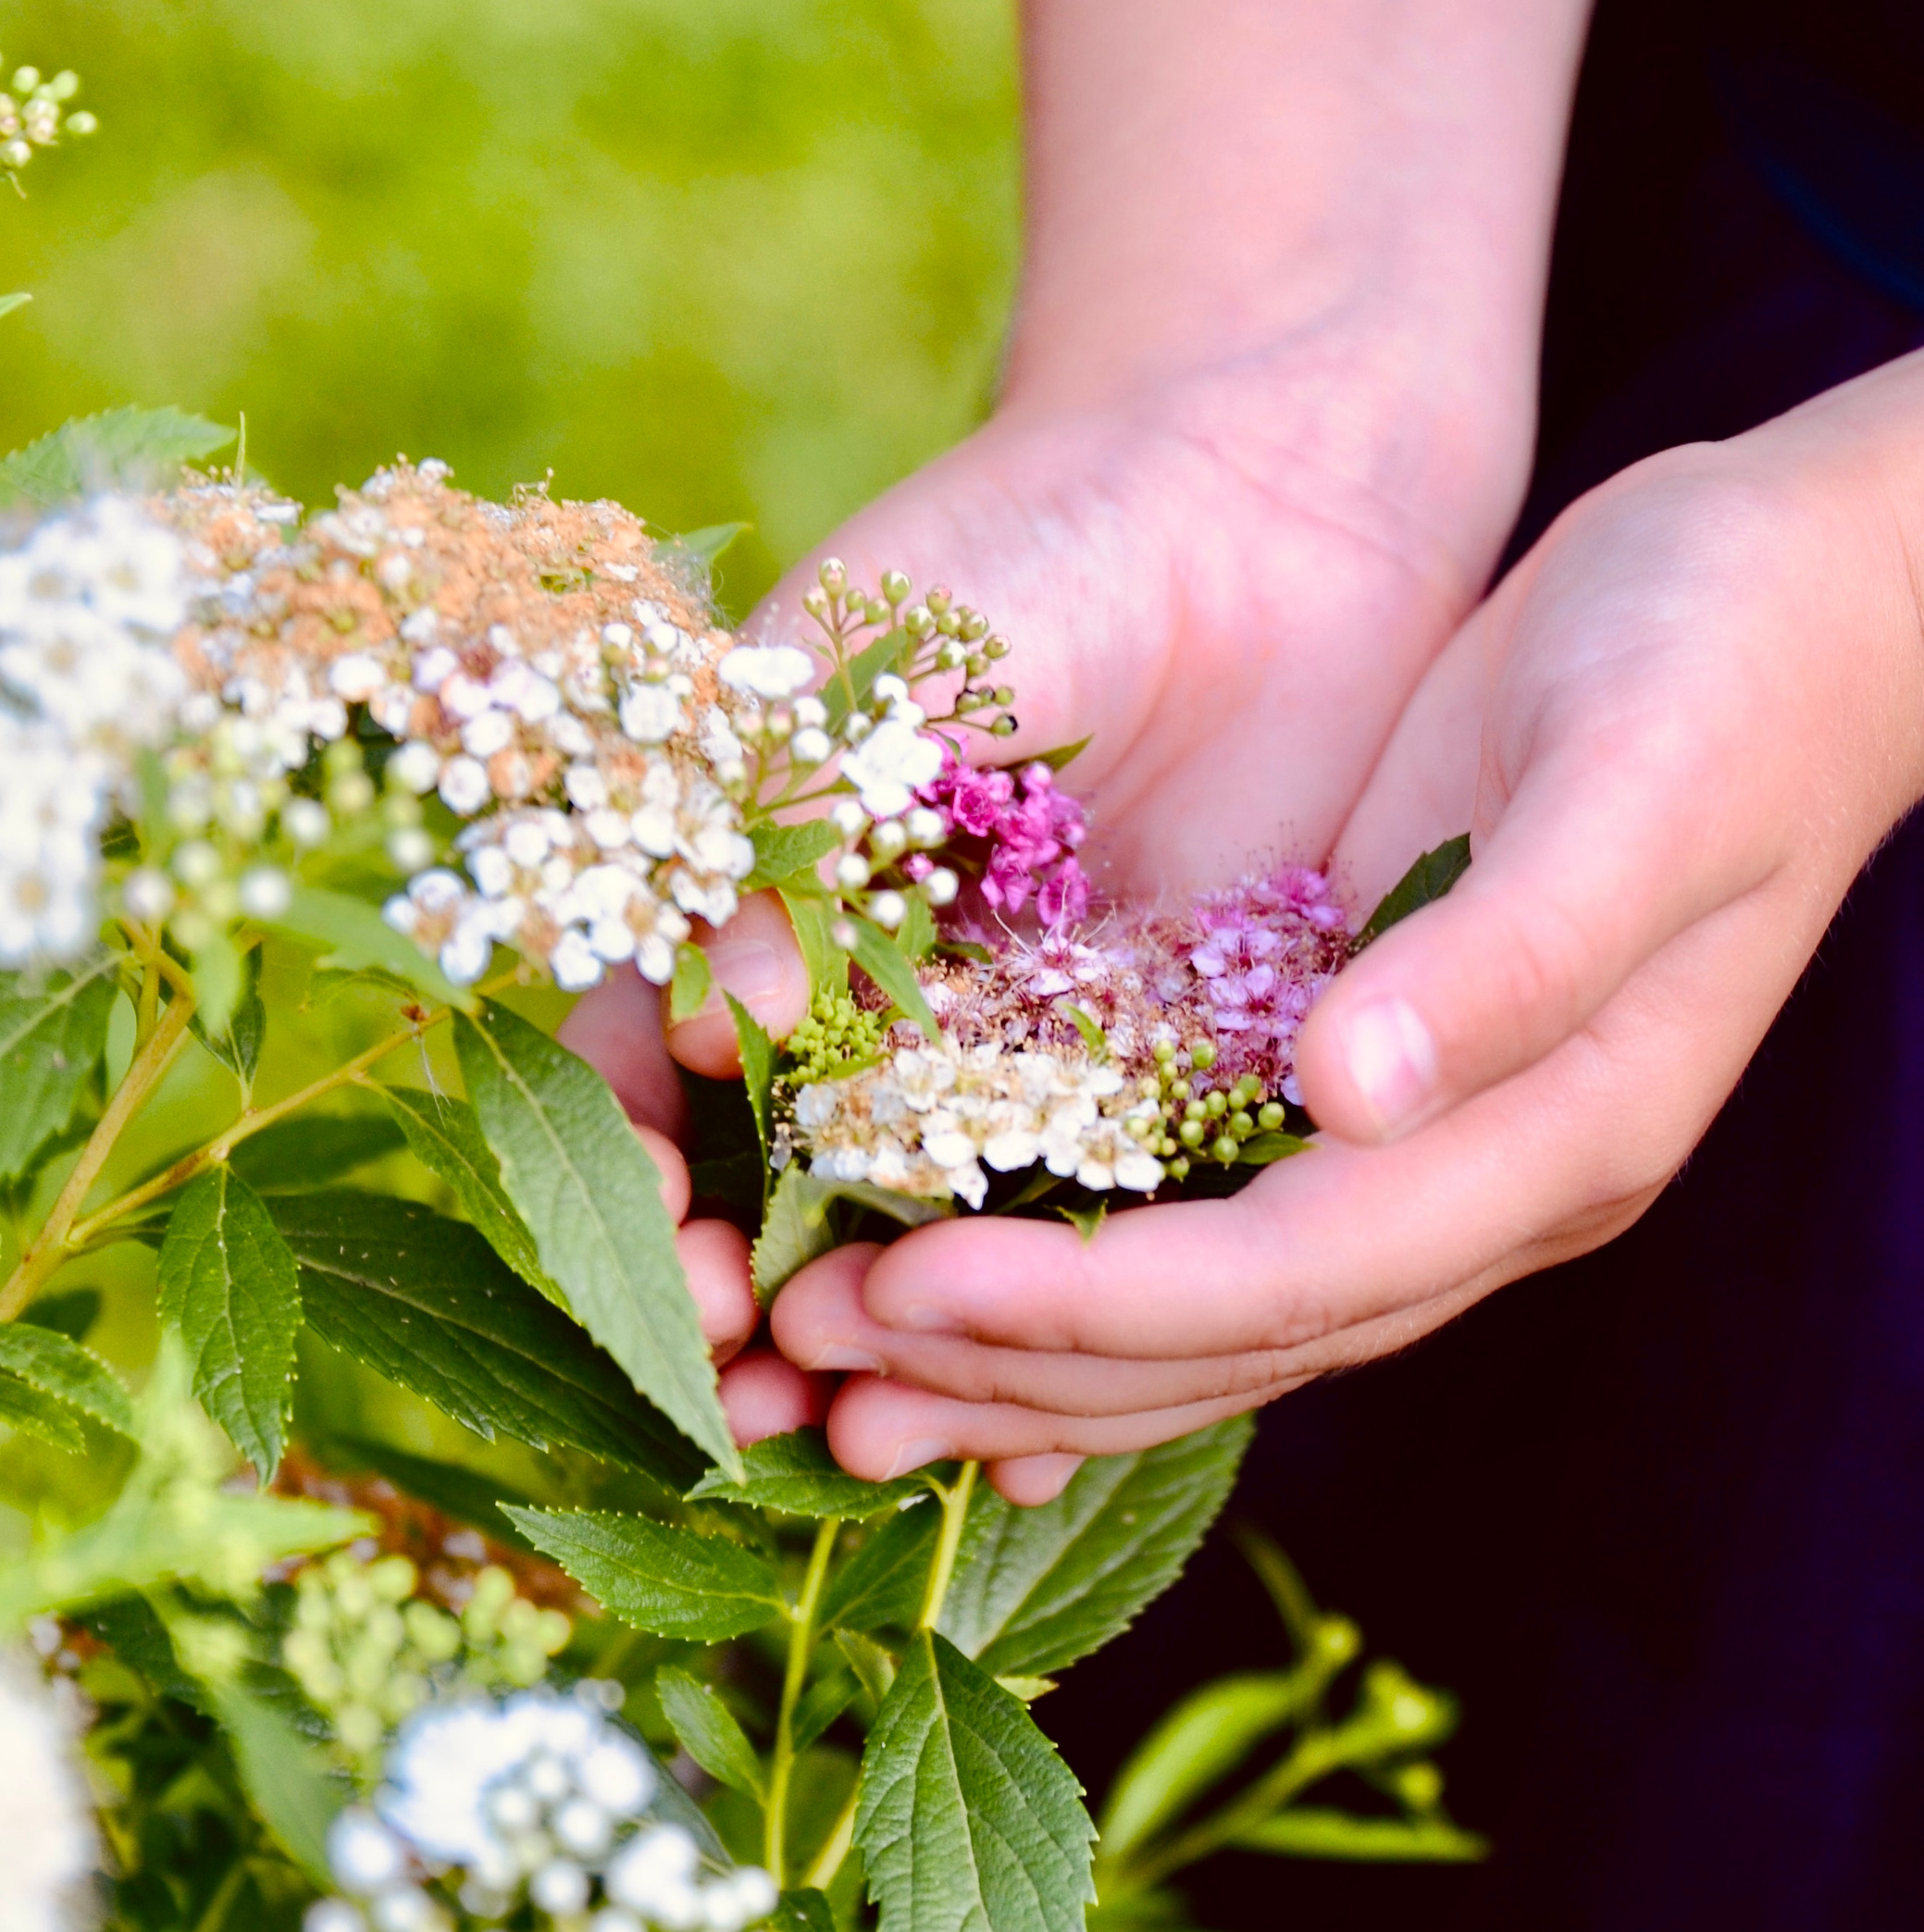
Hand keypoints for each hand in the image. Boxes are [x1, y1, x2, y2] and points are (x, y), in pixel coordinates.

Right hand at [564, 369, 1505, 1472]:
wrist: (1282, 491)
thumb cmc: (1047, 534)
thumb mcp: (893, 655)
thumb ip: (804, 825)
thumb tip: (728, 1022)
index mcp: (775, 899)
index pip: (658, 1063)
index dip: (632, 1162)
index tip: (654, 1234)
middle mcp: (887, 1004)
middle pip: (786, 1194)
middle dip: (753, 1305)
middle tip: (752, 1381)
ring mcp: (1029, 1055)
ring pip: (940, 1246)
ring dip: (899, 1353)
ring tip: (869, 1440)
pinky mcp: (1181, 1080)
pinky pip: (1111, 1232)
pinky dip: (1069, 1329)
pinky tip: (1043, 1422)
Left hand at [760, 437, 1923, 1473]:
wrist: (1821, 608)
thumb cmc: (1735, 667)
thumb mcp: (1642, 781)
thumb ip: (1512, 955)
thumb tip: (1349, 1096)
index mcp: (1566, 1136)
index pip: (1298, 1274)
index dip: (1101, 1301)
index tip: (913, 1284)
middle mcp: (1494, 1179)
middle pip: (1233, 1335)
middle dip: (1021, 1360)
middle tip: (813, 1363)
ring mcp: (1443, 1143)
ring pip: (1212, 1307)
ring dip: (1027, 1347)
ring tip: (837, 1364)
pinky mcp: (1386, 1074)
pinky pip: (1215, 1216)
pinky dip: (1081, 1260)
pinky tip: (951, 1272)